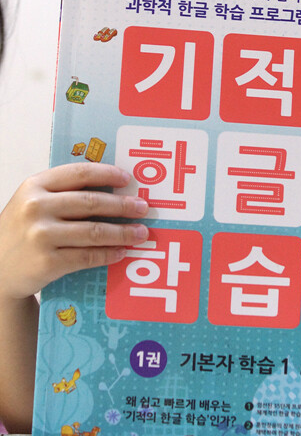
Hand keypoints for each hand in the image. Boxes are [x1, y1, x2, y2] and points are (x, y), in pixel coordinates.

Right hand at [0, 163, 148, 299]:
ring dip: (123, 232)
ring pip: (94, 231)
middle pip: (92, 202)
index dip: (107, 174)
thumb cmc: (21, 232)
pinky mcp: (48, 262)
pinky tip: (122, 251)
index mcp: (34, 186)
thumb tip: (111, 189)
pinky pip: (88, 256)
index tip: (127, 179)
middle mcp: (36, 207)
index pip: (79, 173)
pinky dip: (109, 254)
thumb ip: (62, 193)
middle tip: (143, 207)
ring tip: (141, 233)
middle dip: (123, 205)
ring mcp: (41, 235)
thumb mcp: (32, 203)